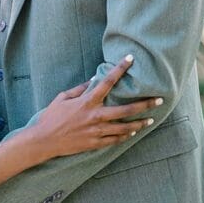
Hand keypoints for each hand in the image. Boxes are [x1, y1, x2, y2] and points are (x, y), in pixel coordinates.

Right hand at [37, 55, 161, 158]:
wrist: (44, 141)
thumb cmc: (51, 117)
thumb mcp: (62, 98)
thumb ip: (80, 88)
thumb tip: (94, 79)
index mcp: (87, 102)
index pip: (107, 82)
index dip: (120, 69)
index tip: (130, 59)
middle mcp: (95, 116)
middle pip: (126, 109)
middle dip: (145, 104)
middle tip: (159, 100)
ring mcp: (97, 131)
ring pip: (124, 127)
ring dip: (139, 123)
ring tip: (150, 119)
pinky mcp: (95, 143)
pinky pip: (115, 140)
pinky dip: (124, 136)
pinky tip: (132, 133)